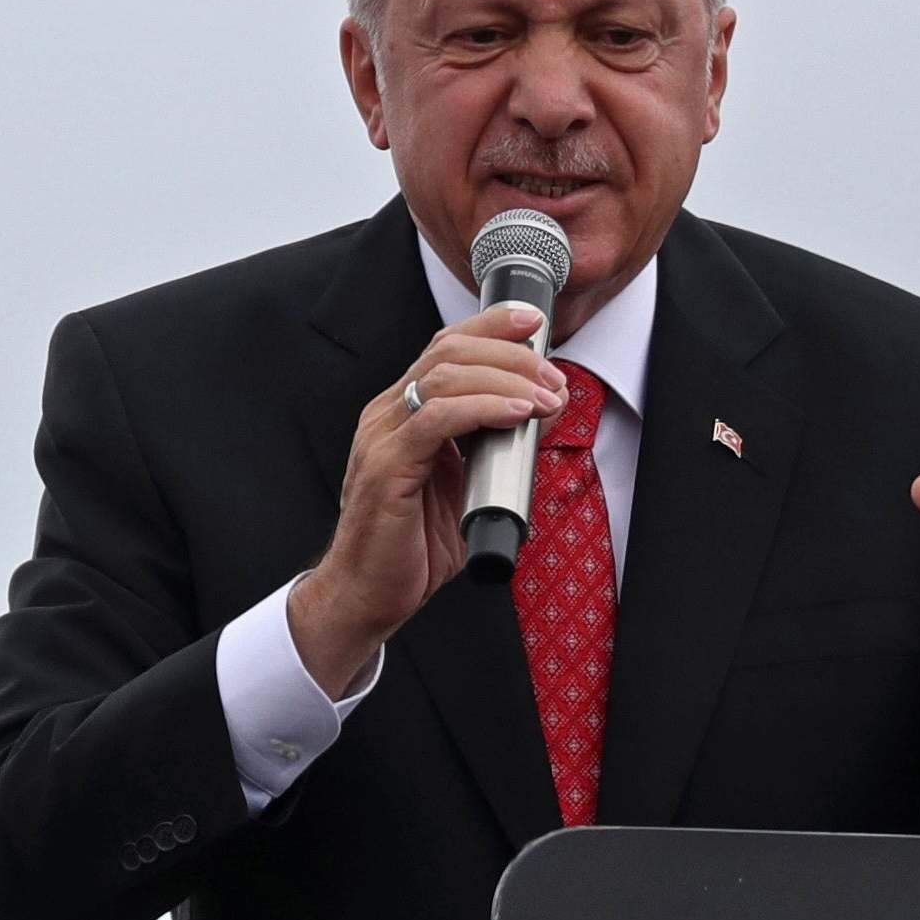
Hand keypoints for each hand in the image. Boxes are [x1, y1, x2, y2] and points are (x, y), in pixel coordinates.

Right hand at [288, 306, 567, 694]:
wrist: (368, 597)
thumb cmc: (413, 546)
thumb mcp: (464, 485)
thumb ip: (493, 448)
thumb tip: (539, 416)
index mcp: (402, 413)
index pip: (443, 347)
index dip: (489, 325)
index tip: (533, 322)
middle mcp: (387, 415)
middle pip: (448, 351)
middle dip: (509, 353)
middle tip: (552, 375)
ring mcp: (382, 438)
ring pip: (444, 377)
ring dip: (506, 380)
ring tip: (546, 396)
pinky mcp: (387, 468)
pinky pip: (437, 420)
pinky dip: (484, 409)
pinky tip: (517, 414)